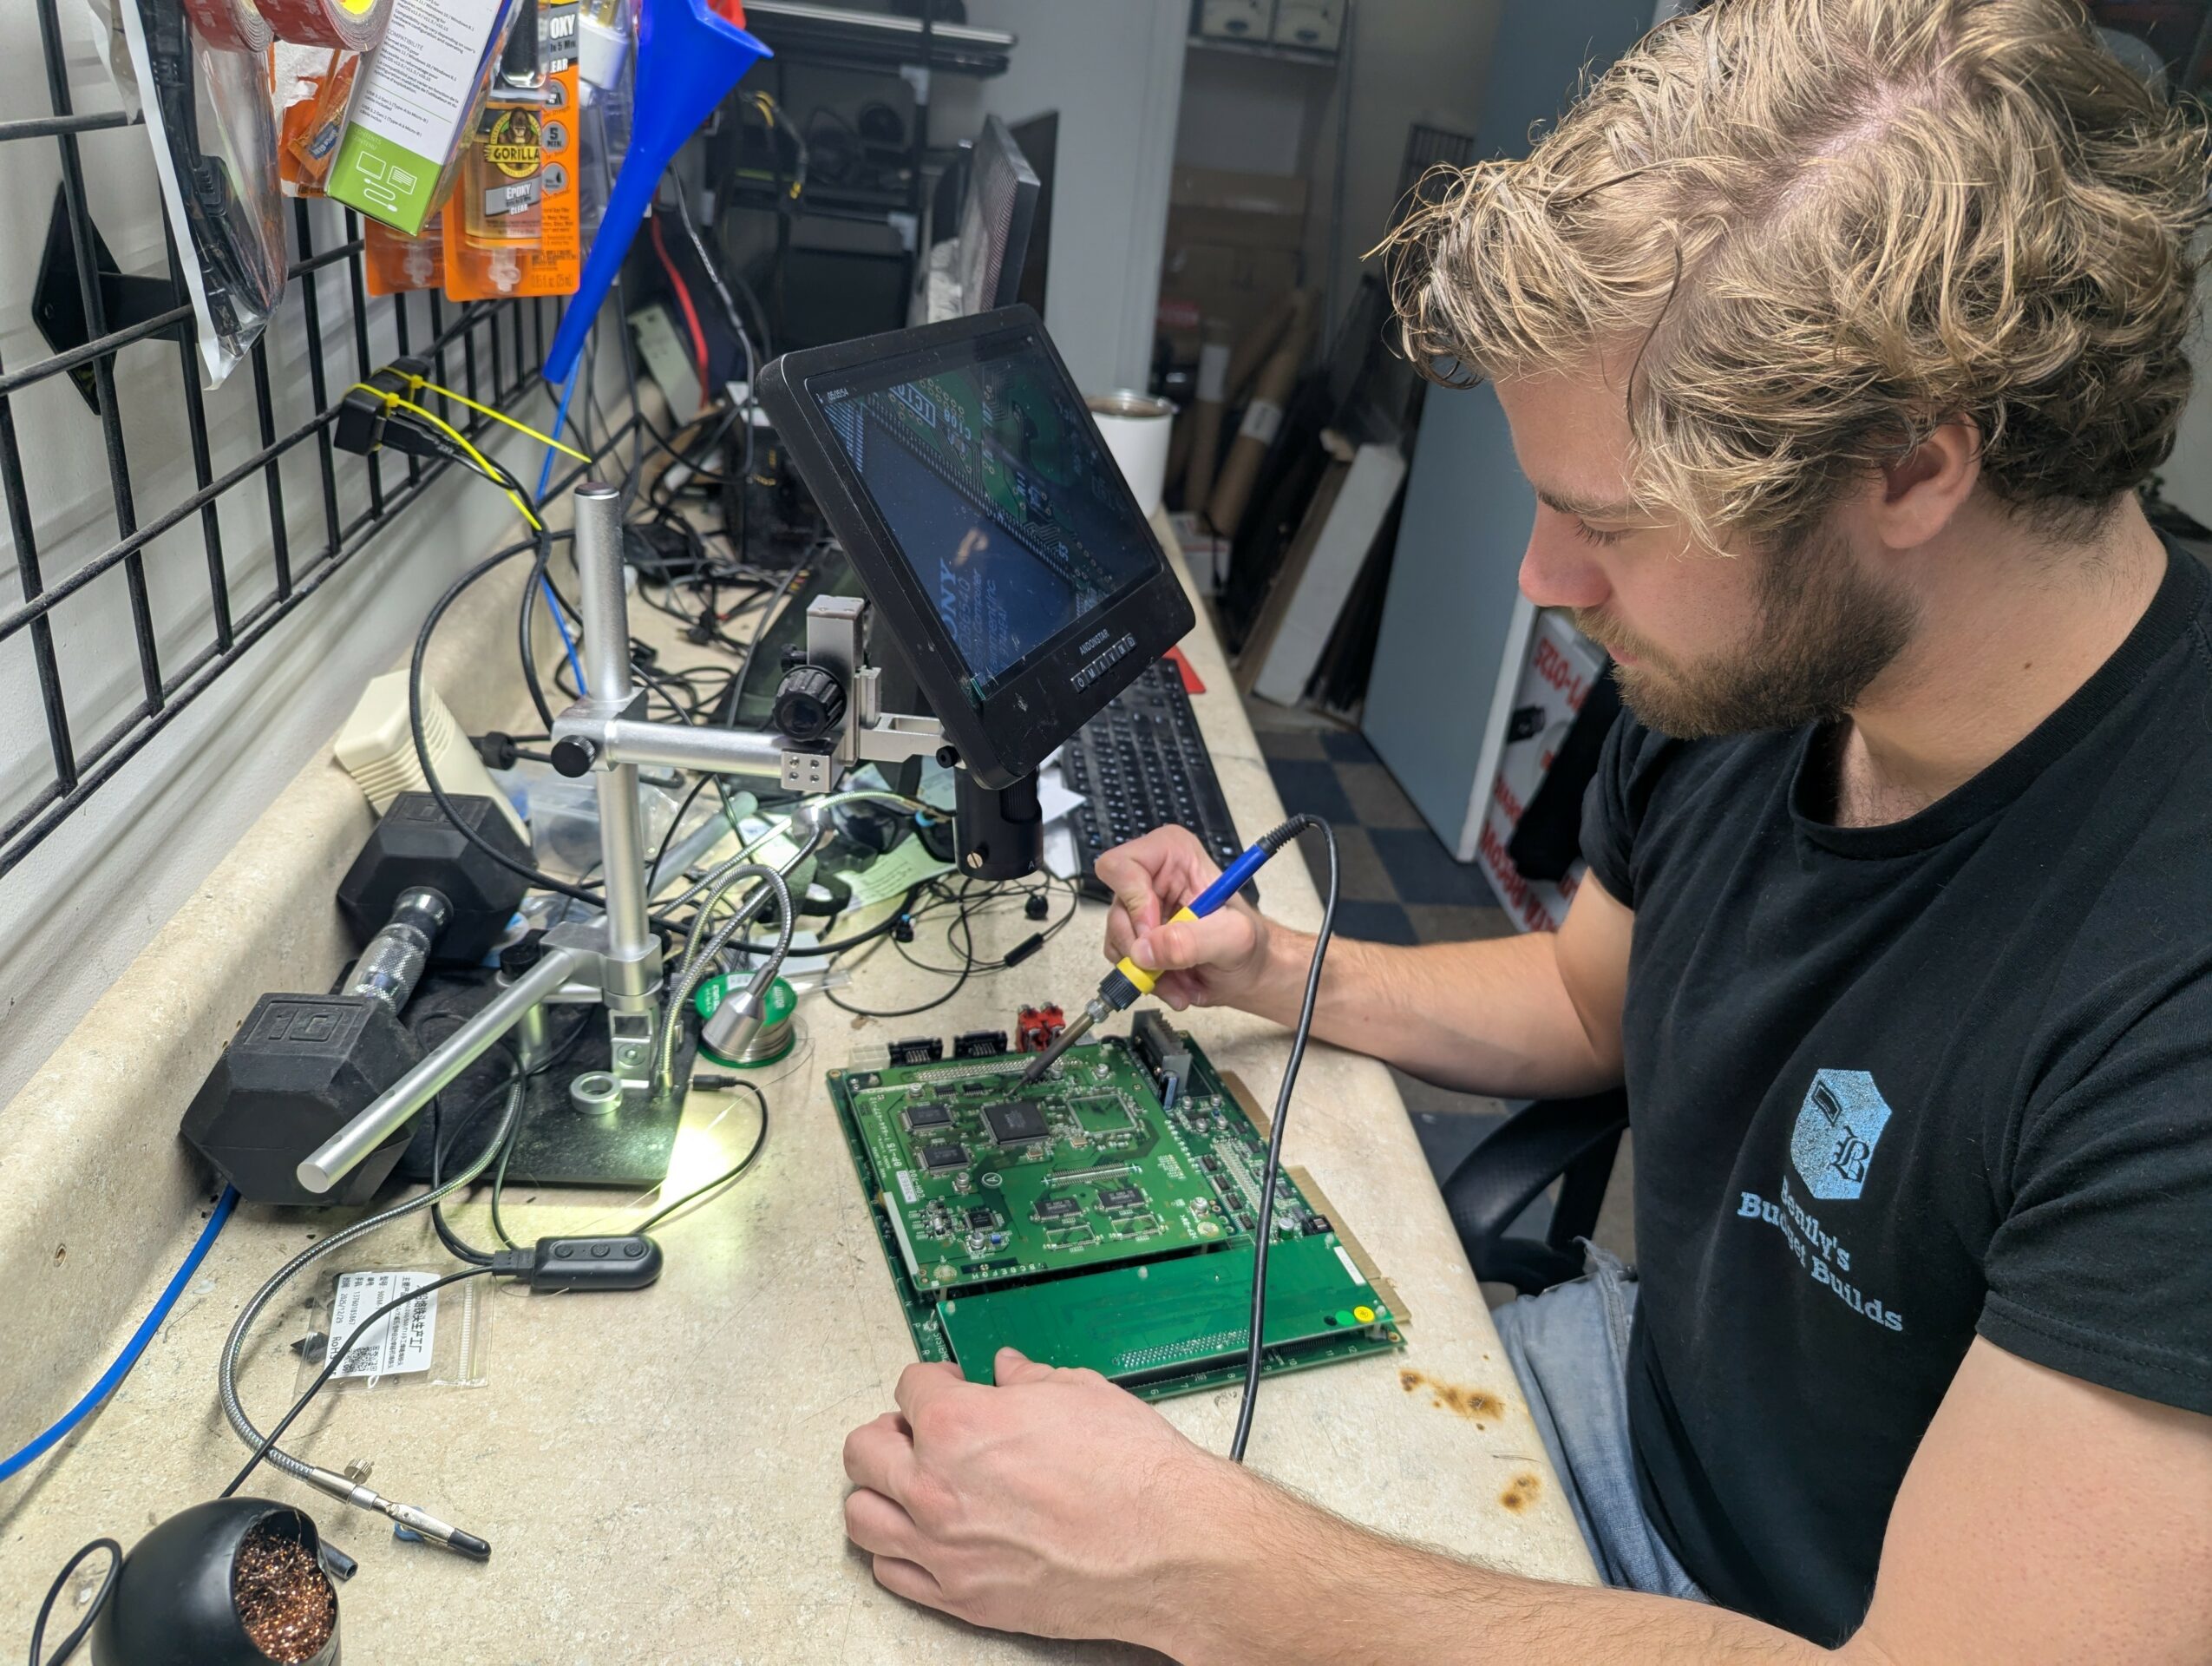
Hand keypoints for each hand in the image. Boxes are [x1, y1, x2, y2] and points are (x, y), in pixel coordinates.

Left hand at [841, 1348, 1255, 1644]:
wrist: (1170, 1546)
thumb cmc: (1133, 1474)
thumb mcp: (1079, 1393)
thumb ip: (1028, 1380)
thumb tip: (1012, 1373)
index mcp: (957, 1426)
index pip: (911, 1387)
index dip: (936, 1381)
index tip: (952, 1386)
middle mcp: (936, 1489)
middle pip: (864, 1449)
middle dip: (892, 1431)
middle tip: (921, 1430)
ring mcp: (943, 1549)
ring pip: (862, 1513)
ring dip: (881, 1490)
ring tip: (911, 1482)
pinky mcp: (960, 1599)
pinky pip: (890, 1571)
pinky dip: (897, 1549)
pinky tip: (923, 1534)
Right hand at [1094, 826, 1279, 1012]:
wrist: (1250, 972)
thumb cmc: (1250, 944)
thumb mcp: (1233, 938)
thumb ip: (1192, 940)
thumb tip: (1144, 949)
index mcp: (1173, 854)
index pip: (1122, 865)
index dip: (1133, 901)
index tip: (1153, 932)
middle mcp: (1150, 877)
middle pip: (1116, 910)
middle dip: (1142, 948)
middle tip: (1170, 968)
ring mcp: (1139, 909)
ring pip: (1117, 940)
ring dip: (1148, 971)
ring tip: (1182, 983)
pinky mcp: (1136, 937)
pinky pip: (1122, 961)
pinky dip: (1147, 980)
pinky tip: (1175, 984)